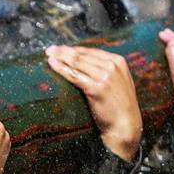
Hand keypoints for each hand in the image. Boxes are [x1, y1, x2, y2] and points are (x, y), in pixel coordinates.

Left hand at [46, 45, 141, 161]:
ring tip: (48, 55)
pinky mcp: (97, 88)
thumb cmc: (118, 105)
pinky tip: (52, 64)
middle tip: (49, 50)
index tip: (59, 48)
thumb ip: (107, 70)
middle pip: (82, 55)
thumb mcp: (118, 81)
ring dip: (60, 57)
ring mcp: (106, 76)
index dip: (73, 49)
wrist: (125, 125)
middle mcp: (113, 66)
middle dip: (63, 51)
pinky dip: (61, 68)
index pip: (90, 51)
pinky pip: (74, 75)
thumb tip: (84, 61)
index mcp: (118, 61)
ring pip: (76, 62)